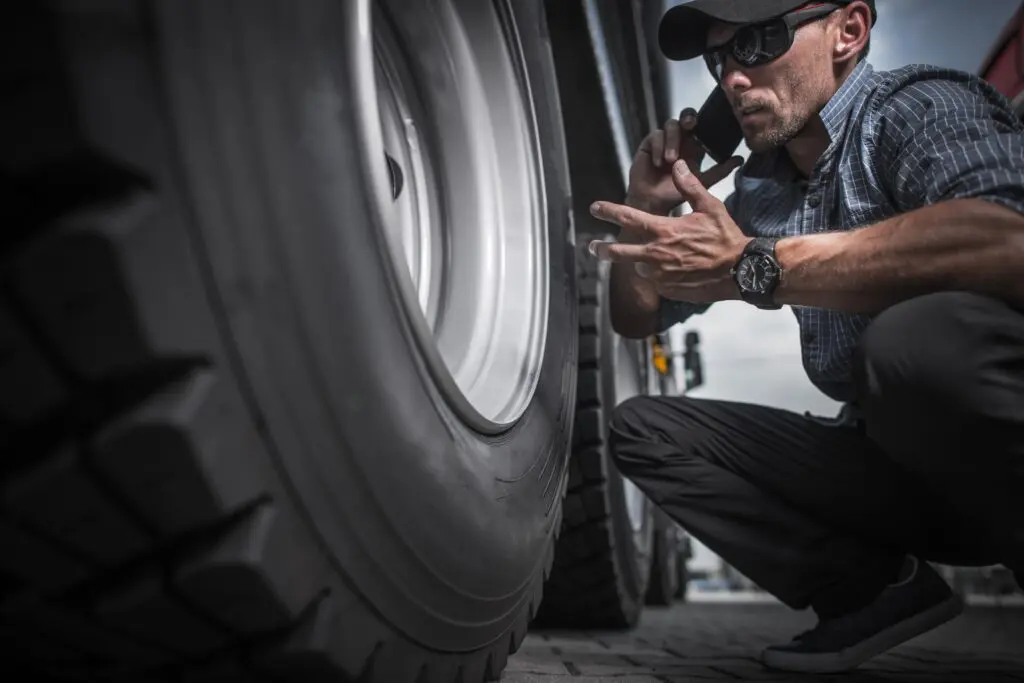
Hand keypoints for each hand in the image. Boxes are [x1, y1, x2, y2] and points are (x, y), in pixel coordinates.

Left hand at [589, 159, 751, 303]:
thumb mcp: (710, 207)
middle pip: (619, 253)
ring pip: (640, 267)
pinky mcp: (667, 290)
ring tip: (659, 258)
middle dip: (602, 249)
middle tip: (592, 247)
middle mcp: (656, 255)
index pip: (628, 218)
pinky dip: (660, 275)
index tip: (594, 207)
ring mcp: (661, 275)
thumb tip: (677, 164)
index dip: (608, 211)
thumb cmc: (726, 238)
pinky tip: (675, 270)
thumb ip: (689, 186)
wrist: (740, 272)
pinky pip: (656, 281)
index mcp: (663, 231)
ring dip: (643, 262)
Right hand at [627, 107, 742, 216]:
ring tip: (671, 160)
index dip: (705, 121)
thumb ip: (720, 171)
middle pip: (685, 117)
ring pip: (670, 125)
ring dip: (672, 140)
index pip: (701, 126)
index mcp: (694, 147)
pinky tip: (658, 163)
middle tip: (690, 125)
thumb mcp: (703, 182)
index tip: (709, 126)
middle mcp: (679, 140)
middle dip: (688, 117)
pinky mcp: (649, 145)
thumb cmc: (676, 194)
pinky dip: (658, 148)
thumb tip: (740, 159)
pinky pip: (655, 136)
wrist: (653, 205)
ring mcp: (664, 141)